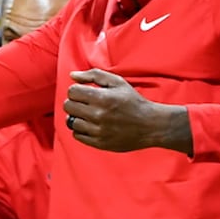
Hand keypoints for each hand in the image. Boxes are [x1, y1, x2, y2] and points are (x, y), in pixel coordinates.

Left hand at [63, 69, 188, 152]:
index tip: (85, 93)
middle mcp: (98, 115)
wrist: (151, 125)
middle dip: (75, 103)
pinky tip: (92, 125)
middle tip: (86, 104)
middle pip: (68, 106)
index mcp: (102, 98)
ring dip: (77, 117)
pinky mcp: (99, 143)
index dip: (76, 91)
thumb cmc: (133, 101)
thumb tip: (72, 75)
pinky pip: (77, 135)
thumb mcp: (118, 82)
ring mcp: (98, 130)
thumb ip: (94, 75)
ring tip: (89, 115)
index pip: (72, 92)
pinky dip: (81, 130)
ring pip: (71, 122)